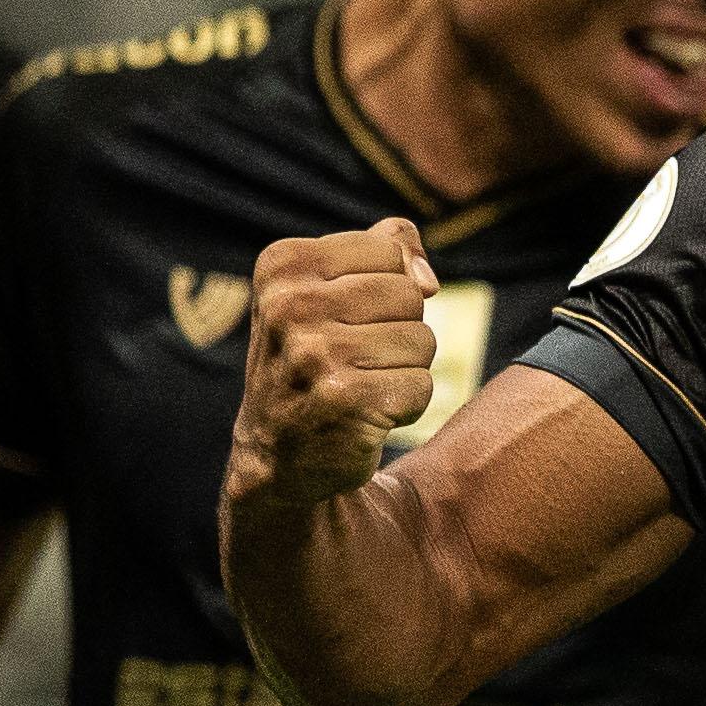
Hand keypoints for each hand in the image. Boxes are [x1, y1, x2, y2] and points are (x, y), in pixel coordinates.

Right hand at [230, 217, 437, 511]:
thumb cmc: (314, 359)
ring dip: (404, 368)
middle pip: (410, 295)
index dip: (386, 286)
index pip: (389, 250)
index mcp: (282, 265)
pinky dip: (405, 405)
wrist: (277, 455)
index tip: (342, 317)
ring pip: (423, 340)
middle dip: (399, 329)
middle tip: (353, 358)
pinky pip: (422, 387)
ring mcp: (316, 356)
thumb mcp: (326, 289)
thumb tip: (428, 279)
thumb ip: (385, 250)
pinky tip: (364, 414)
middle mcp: (290, 306)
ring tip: (358, 384)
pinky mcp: (347, 403)